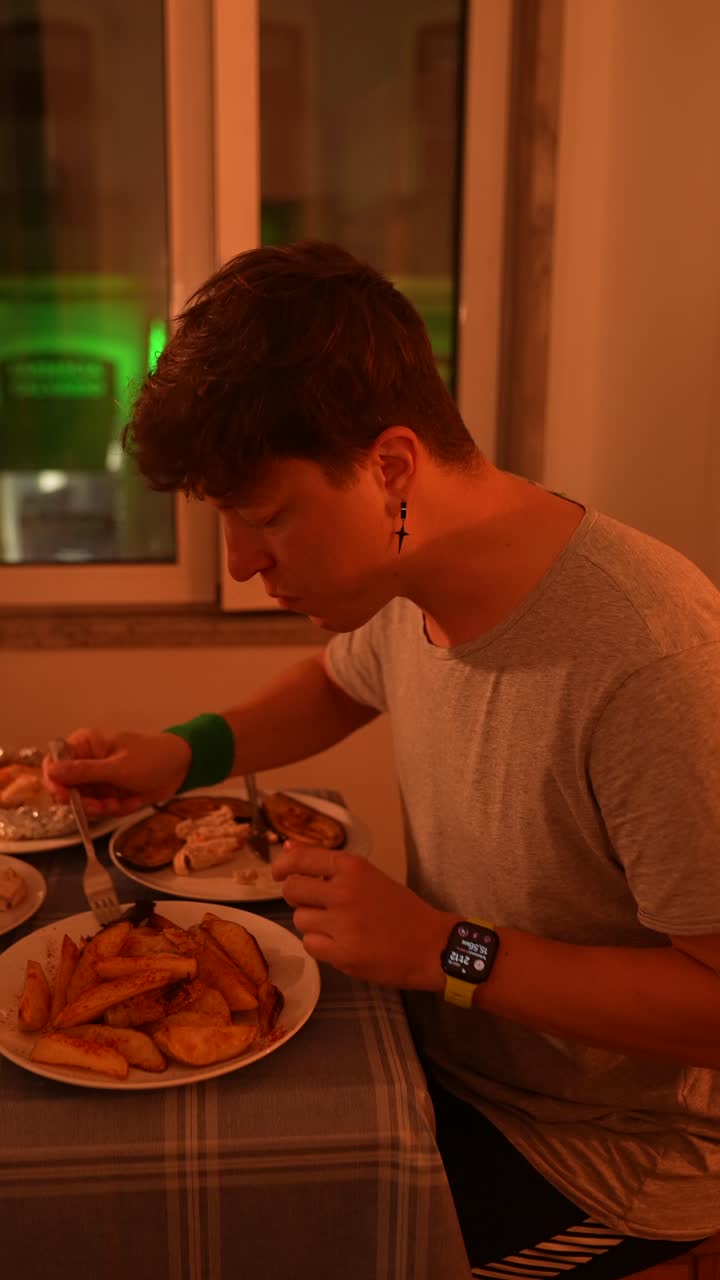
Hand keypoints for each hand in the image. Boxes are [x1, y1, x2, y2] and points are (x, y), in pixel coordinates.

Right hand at [42, 728, 191, 817]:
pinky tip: (132, 802)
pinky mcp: (107, 793)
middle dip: (85, 802)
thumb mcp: (118, 767)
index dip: (55, 782)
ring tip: (123, 802)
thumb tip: (51, 771)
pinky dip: (115, 809)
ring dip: (103, 808)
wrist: (180, 768)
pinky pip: (100, 808)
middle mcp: (85, 762)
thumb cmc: (151, 758)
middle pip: (65, 789)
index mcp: (84, 745)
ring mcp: (96, 779)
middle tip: (104, 806)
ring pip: (83, 803)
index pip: (53, 763)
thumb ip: (84, 771)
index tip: (65, 798)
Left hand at [272, 843, 455, 989]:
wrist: (431, 945)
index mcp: (352, 867)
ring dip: (312, 923)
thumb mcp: (368, 877)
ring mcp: (342, 924)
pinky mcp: (341, 954)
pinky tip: (342, 943)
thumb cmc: (401, 909)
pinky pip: (310, 945)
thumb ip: (328, 866)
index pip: (301, 859)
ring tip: (337, 926)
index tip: (278, 872)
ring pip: (300, 920)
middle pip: (292, 890)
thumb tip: (286, 849)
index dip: (282, 866)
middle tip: (313, 903)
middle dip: (296, 897)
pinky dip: (320, 945)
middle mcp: (343, 891)